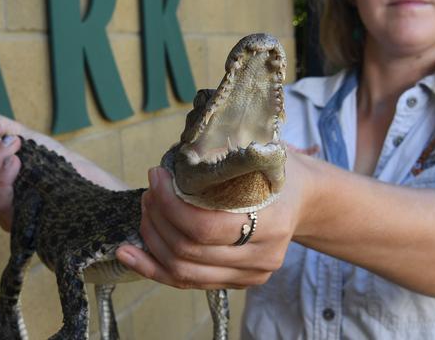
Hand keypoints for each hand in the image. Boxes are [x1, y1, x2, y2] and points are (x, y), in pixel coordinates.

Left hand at [116, 162, 304, 289]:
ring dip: (153, 240)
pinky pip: (187, 282)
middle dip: (158, 217)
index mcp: (273, 222)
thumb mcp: (265, 154)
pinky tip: (129, 254)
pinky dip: (153, 268)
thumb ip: (229, 156)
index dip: (170, 204)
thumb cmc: (281, 171)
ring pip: (183, 271)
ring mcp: (250, 275)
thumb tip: (180, 151)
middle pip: (189, 250)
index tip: (157, 176)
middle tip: (150, 190)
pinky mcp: (237, 282)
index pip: (206, 227)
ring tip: (146, 210)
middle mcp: (263, 257)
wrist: (306, 201)